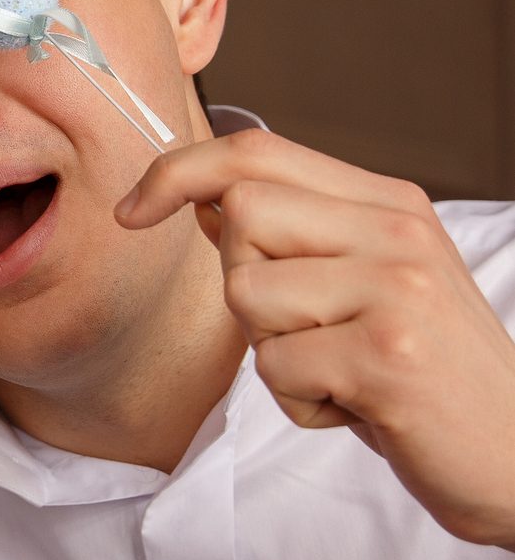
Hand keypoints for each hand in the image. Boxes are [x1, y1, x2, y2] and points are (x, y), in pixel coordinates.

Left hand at [119, 127, 514, 548]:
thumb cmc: (428, 377)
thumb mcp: (367, 285)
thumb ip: (292, 236)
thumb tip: (199, 198)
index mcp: (389, 204)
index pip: (256, 153)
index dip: (177, 172)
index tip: (132, 211)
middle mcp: (398, 232)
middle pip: (241, 216)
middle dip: (245, 284)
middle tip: (311, 331)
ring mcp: (398, 290)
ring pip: (247, 293)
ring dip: (274, 352)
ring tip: (341, 373)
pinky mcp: (389, 357)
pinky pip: (275, 366)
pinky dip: (300, 402)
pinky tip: (357, 407)